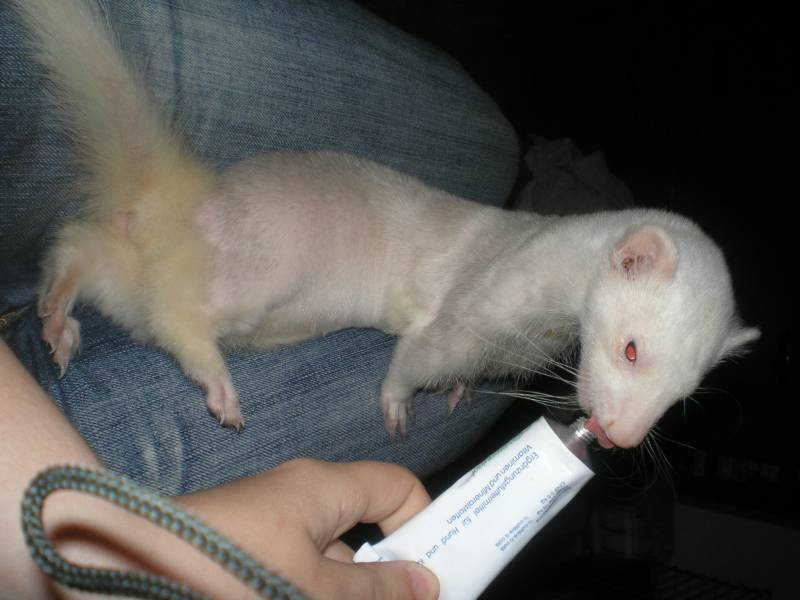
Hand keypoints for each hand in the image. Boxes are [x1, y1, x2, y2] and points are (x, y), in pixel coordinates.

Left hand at [179, 458, 438, 599]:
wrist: (125, 562)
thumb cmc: (225, 568)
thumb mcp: (311, 588)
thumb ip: (374, 589)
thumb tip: (427, 582)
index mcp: (325, 487)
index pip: (397, 487)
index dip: (423, 524)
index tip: (432, 575)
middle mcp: (302, 495)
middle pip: (366, 531)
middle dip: (383, 577)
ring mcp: (272, 523)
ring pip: (330, 559)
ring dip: (344, 590)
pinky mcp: (248, 546)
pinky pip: (297, 567)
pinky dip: (310, 588)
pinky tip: (304, 599)